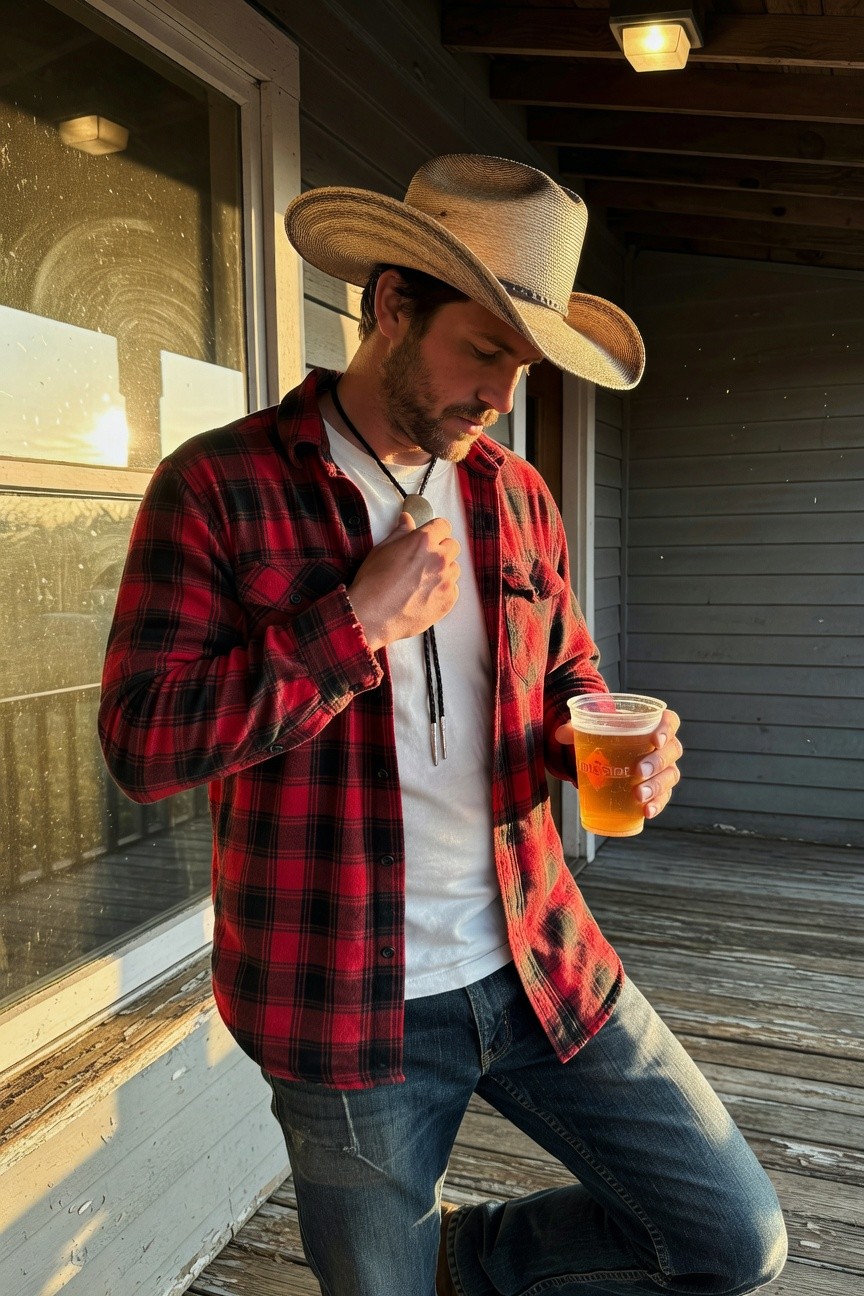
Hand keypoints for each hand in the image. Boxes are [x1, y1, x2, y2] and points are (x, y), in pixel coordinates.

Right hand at [348, 512, 460, 651]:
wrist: (371, 616)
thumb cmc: (373, 583)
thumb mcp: (382, 550)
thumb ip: (400, 532)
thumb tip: (407, 520)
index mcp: (423, 541)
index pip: (443, 526)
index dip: (435, 530)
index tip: (430, 536)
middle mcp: (439, 559)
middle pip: (452, 546)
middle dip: (441, 549)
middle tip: (423, 559)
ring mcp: (446, 581)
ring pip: (454, 568)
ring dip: (443, 570)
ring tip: (422, 580)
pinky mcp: (448, 601)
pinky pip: (453, 589)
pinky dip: (442, 590)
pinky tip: (424, 594)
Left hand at [556, 708, 682, 820]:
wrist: (610, 755)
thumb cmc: (608, 737)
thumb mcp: (592, 730)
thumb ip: (576, 729)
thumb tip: (559, 734)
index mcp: (652, 724)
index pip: (669, 722)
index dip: (666, 729)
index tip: (654, 741)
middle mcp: (664, 746)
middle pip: (672, 751)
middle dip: (657, 762)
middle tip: (637, 772)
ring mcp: (664, 768)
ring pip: (670, 775)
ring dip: (656, 786)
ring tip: (638, 795)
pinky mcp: (660, 789)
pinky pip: (665, 797)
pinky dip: (657, 805)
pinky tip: (646, 812)